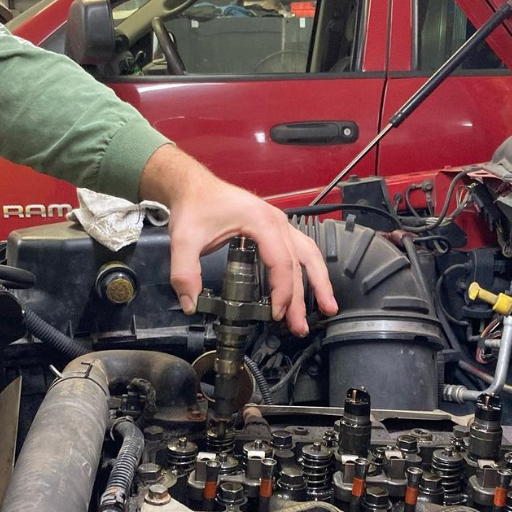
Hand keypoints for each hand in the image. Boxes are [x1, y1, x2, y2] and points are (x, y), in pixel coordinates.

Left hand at [140, 145, 337, 334]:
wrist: (193, 186)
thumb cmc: (194, 207)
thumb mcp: (184, 240)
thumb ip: (185, 273)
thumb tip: (191, 304)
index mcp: (261, 222)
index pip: (282, 262)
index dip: (283, 292)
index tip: (276, 314)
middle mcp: (277, 221)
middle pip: (299, 263)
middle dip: (303, 297)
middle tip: (301, 326)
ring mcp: (279, 223)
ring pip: (309, 254)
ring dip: (319, 282)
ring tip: (327, 308)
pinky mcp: (275, 228)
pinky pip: (301, 249)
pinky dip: (309, 269)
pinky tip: (312, 286)